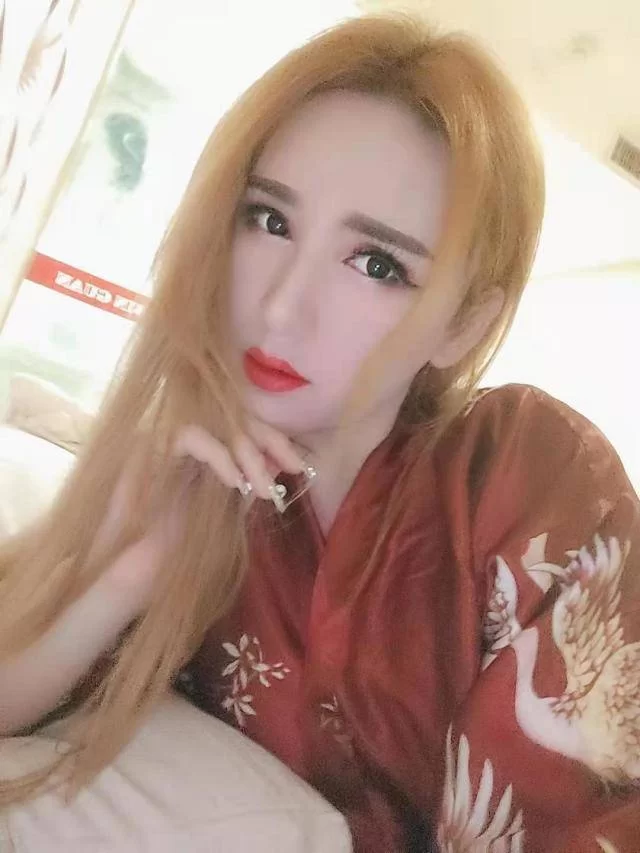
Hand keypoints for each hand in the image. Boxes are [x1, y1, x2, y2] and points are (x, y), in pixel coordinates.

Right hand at [99, 420, 307, 608]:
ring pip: (215, 425)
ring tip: (263, 488)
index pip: (244, 430)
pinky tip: (234, 482)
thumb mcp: (227, 513)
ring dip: (246, 453)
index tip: (299, 466)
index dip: (274, 442)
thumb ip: (247, 485)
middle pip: (234, 419)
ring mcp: (166, 439)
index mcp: (206, 453)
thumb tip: (278, 464)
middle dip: (268, 441)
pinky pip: (191, 436)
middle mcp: (187, 440)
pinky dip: (218, 455)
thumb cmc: (178, 547)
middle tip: (292, 466)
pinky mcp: (148, 445)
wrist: (136, 572)